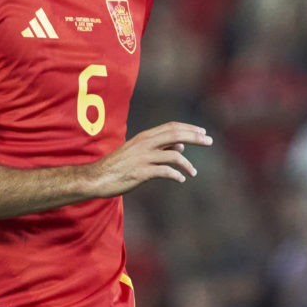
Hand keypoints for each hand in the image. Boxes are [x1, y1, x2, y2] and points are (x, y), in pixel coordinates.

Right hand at [90, 122, 212, 196]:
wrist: (97, 177)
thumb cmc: (119, 165)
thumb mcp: (139, 152)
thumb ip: (160, 148)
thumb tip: (181, 147)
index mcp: (145, 137)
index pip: (171, 127)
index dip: (189, 128)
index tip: (203, 132)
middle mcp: (145, 144)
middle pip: (175, 135)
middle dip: (194, 138)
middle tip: (209, 141)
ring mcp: (143, 158)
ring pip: (173, 155)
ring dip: (187, 164)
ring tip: (193, 173)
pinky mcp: (141, 173)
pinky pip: (165, 172)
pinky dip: (176, 175)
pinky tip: (180, 179)